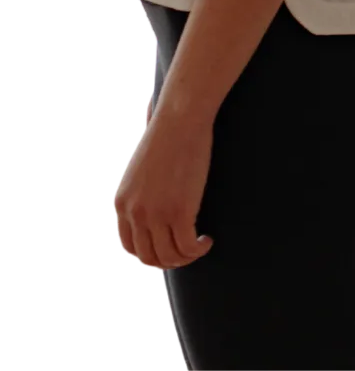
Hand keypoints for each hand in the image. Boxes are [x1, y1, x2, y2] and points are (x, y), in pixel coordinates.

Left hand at [113, 110, 214, 270]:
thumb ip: (140, 191)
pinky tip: (206, 240)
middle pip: (149, 256)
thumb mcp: (140, 169)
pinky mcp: (180, 211)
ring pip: (170, 256)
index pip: (131, 246)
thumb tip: (153, 199)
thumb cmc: (166, 136)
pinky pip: (187, 246)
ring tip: (199, 246)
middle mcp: (135, 213)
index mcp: (122, 203)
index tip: (167, 250)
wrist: (180, 120)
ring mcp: (156, 214)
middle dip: (169, 261)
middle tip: (186, 253)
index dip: (150, 255)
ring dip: (186, 258)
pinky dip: (198, 250)